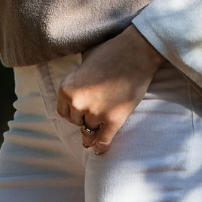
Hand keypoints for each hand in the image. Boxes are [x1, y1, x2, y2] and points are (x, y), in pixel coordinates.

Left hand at [57, 27, 163, 154]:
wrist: (137, 50)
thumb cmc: (111, 52)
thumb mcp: (84, 64)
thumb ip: (76, 83)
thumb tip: (74, 101)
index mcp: (66, 89)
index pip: (64, 112)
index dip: (74, 111)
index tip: (83, 107)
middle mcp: (78, 103)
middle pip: (77, 122)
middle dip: (85, 117)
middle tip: (98, 107)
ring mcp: (96, 113)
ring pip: (89, 131)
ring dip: (95, 128)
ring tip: (101, 123)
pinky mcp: (114, 119)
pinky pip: (103, 141)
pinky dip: (101, 147)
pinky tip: (99, 151)